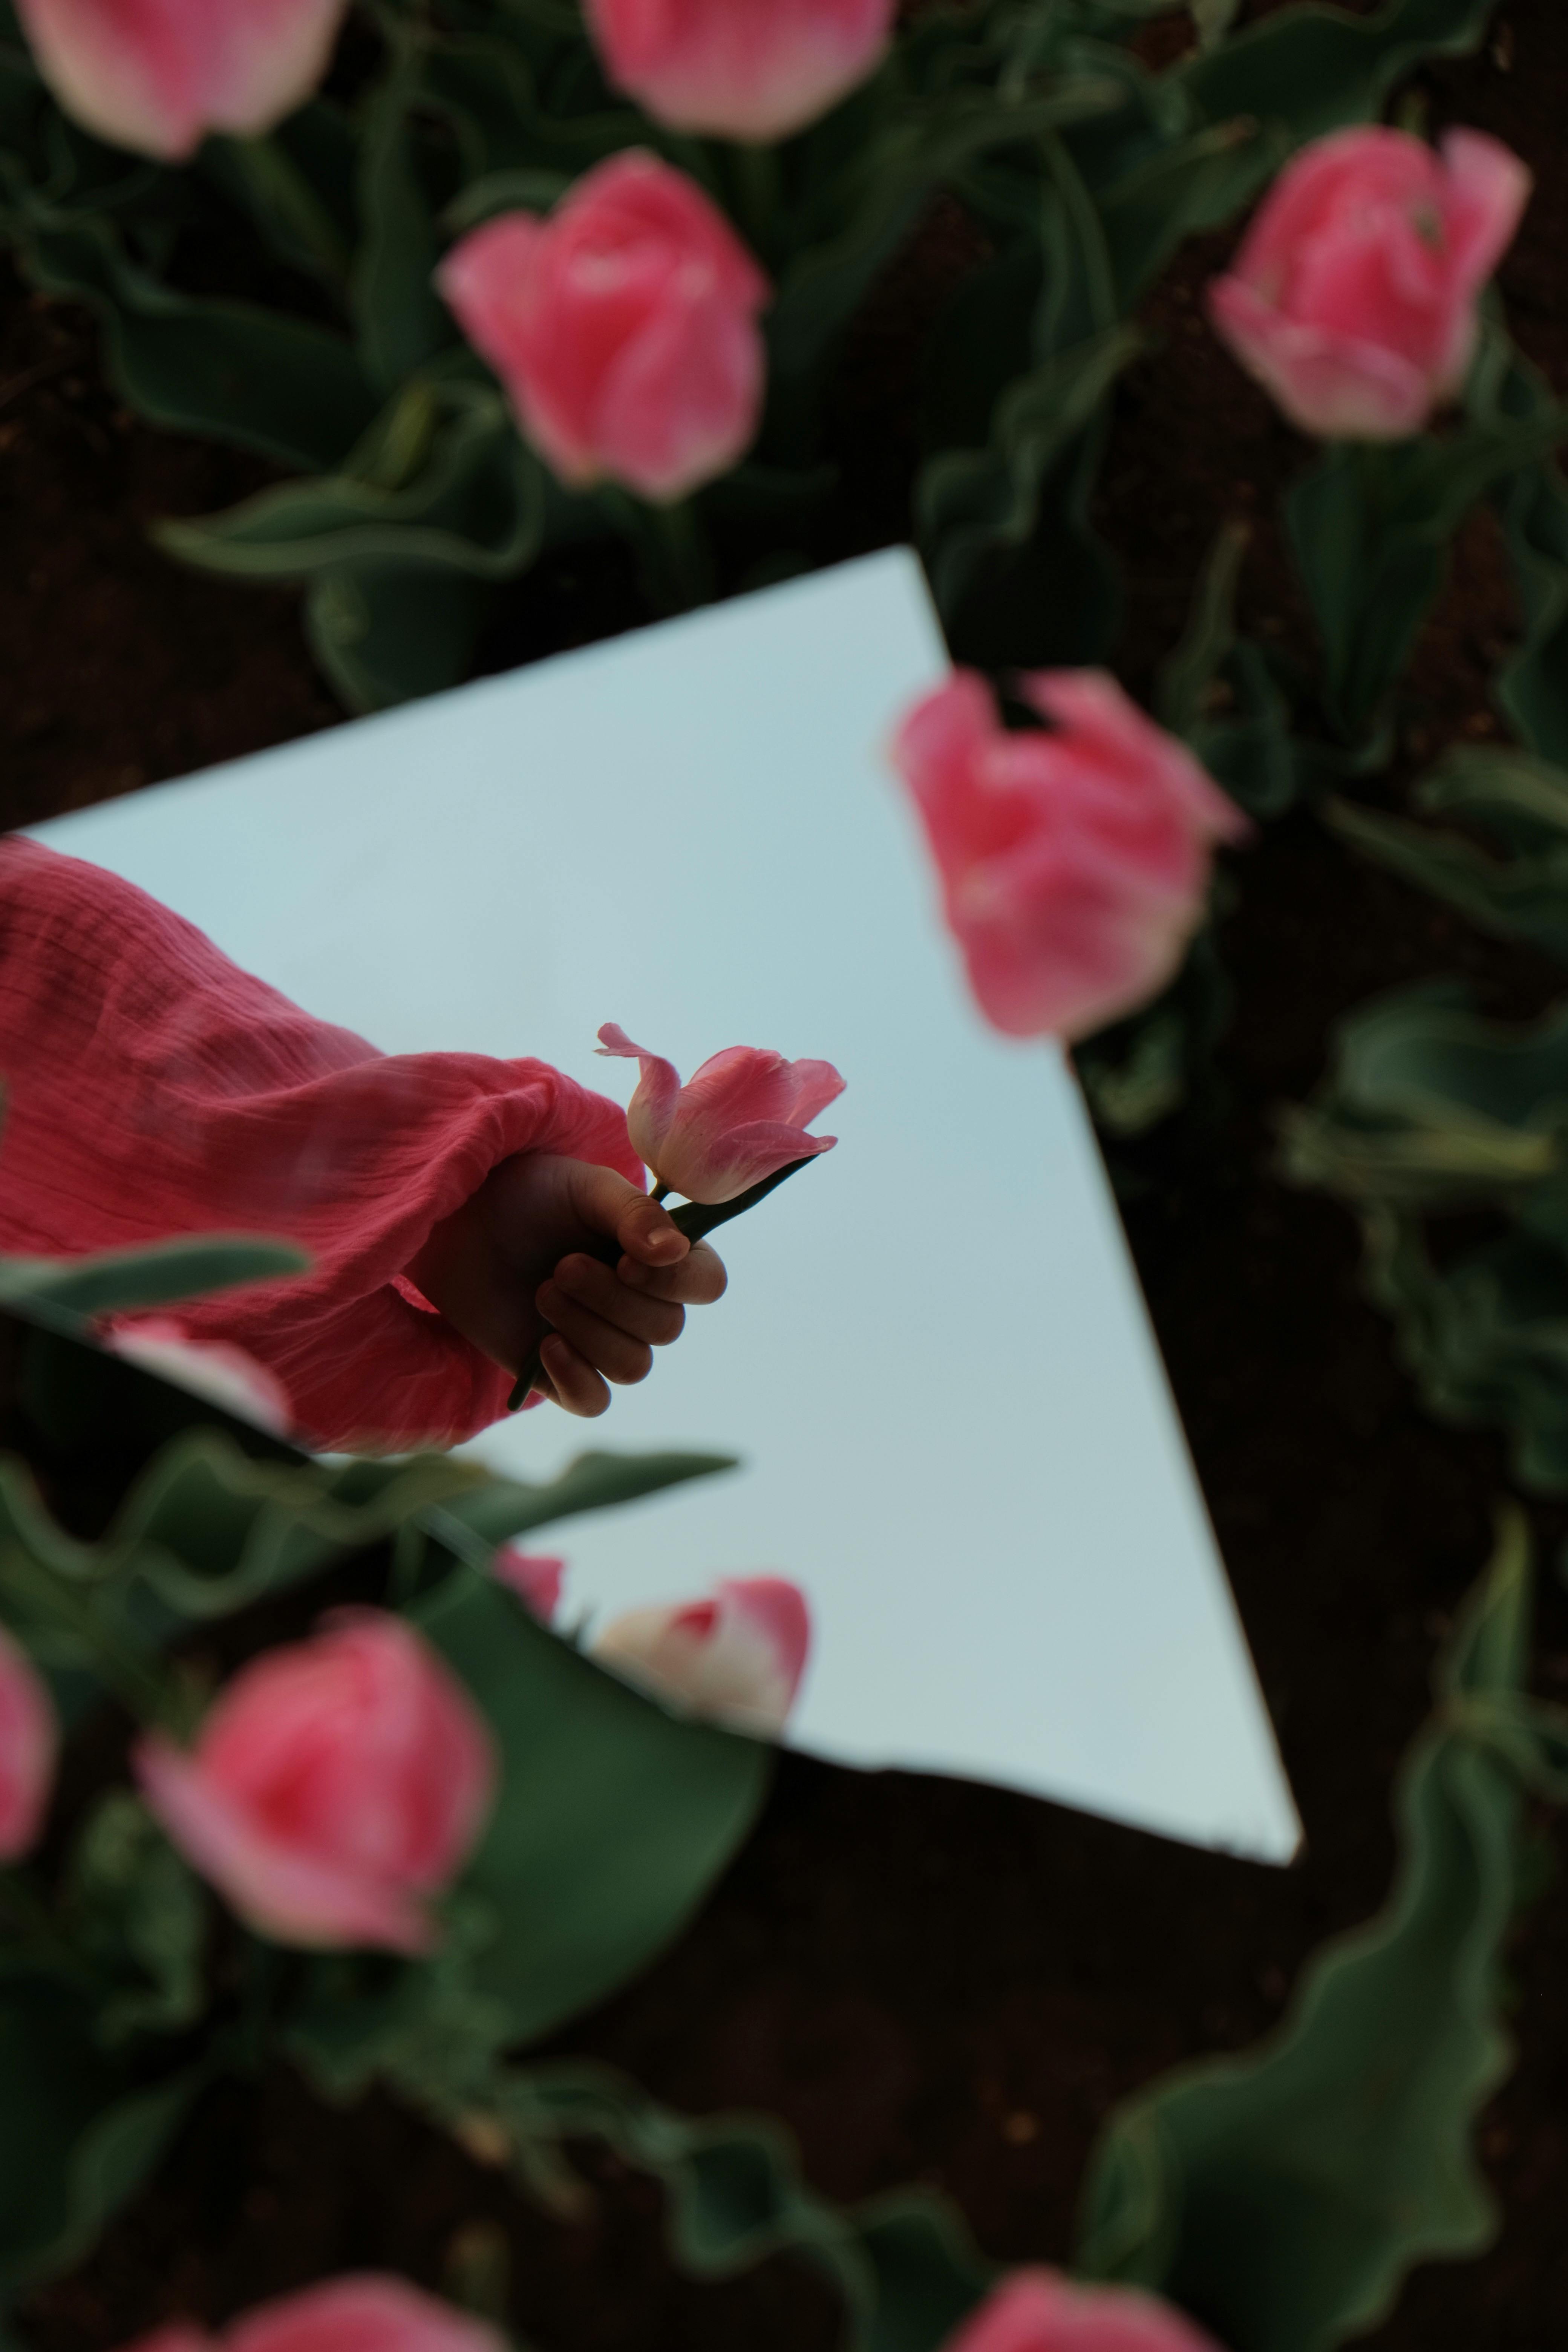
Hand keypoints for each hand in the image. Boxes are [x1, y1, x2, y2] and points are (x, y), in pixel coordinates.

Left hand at [404, 1151, 726, 1415]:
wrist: (461, 1220)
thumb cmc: (529, 1194)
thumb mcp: (584, 1187)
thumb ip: (633, 1213)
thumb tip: (673, 1251)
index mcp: (661, 1255)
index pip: (707, 1283)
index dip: (674, 1282)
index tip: (624, 1260)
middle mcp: (641, 1302)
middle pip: (666, 1329)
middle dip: (611, 1299)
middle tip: (561, 1267)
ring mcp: (603, 1340)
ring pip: (633, 1366)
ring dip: (588, 1330)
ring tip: (543, 1292)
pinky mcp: (561, 1372)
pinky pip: (595, 1401)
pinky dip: (576, 1378)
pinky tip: (544, 1345)